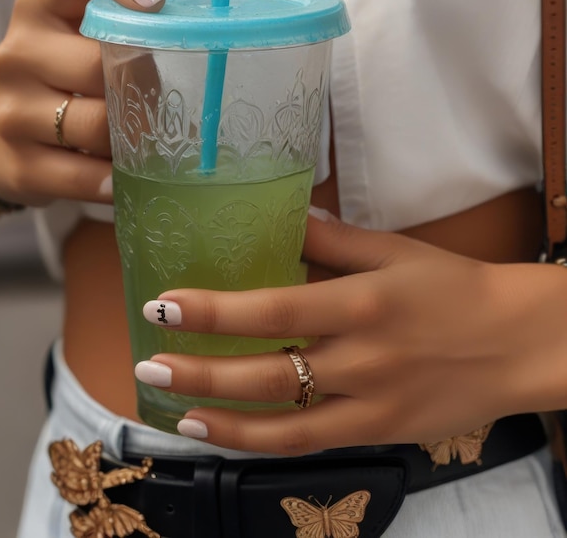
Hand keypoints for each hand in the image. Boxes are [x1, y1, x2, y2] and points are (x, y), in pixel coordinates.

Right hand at [0, 0, 164, 206]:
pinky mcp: (21, 166)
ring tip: (144, 144)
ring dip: (133, 140)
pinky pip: (85, 178)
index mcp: (40, 7)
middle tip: (158, 108)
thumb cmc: (57, 75)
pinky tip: (125, 179)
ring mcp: (14, 112)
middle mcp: (19, 54)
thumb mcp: (78, 29)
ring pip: (98, 126)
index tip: (155, 1)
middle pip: (102, 67)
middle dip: (143, 91)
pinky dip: (115, 180)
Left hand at [136, 209, 566, 454]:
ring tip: (175, 411)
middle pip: (267, 375)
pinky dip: (263, 444)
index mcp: (362, 303)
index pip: (273, 310)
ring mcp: (371, 407)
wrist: (519, 343)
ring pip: (283, 427)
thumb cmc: (454, 286)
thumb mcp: (395, 250)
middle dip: (200, 373)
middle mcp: (362, 359)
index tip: (165, 304)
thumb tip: (282, 222)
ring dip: (221, 422)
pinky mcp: (381, 435)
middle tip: (149, 364)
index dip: (214, 312)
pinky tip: (229, 433)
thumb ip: (332, 240)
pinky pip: (313, 446)